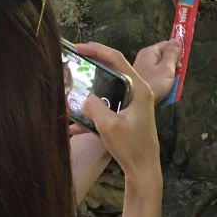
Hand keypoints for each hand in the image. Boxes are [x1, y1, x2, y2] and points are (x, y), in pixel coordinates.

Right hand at [74, 42, 159, 181]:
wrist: (143, 169)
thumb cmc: (131, 147)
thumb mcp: (108, 125)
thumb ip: (94, 106)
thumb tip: (84, 98)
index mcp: (139, 89)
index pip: (117, 59)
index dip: (97, 50)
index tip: (79, 47)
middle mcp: (138, 91)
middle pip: (113, 69)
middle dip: (93, 64)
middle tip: (74, 60)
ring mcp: (134, 102)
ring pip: (109, 86)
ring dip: (91, 87)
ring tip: (72, 86)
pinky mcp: (128, 113)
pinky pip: (108, 103)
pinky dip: (94, 107)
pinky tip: (76, 122)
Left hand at [133, 39, 182, 103]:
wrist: (136, 104)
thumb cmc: (151, 87)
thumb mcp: (167, 69)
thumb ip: (173, 54)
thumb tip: (177, 40)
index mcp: (149, 52)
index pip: (168, 45)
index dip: (177, 54)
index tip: (181, 64)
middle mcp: (145, 58)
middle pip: (166, 57)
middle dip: (173, 68)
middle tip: (175, 77)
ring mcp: (144, 69)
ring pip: (163, 69)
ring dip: (169, 77)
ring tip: (168, 86)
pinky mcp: (144, 78)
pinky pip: (158, 77)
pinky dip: (163, 83)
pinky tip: (163, 91)